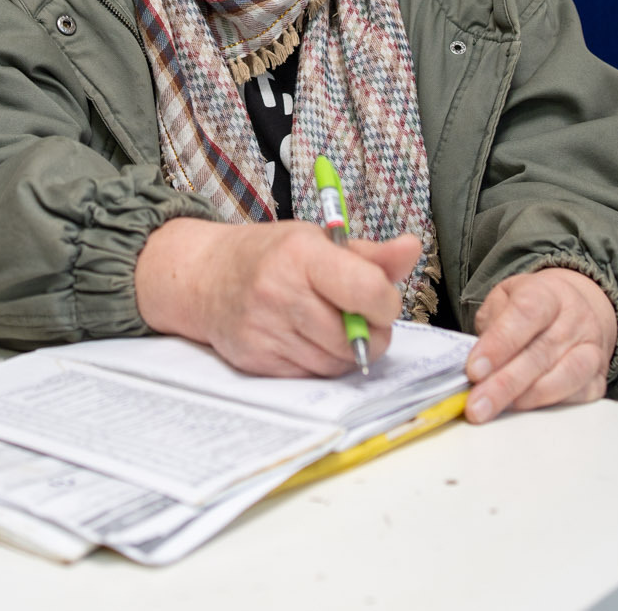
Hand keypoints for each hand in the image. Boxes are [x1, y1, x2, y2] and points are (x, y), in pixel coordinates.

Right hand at [135, 217, 421, 376]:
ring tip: (334, 327)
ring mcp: (265, 330)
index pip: (367, 290)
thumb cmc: (269, 256)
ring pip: (335, 362)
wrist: (204, 278)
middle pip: (355, 337)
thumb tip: (412, 248)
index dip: (386, 302)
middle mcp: (280, 292)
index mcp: (301, 254)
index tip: (381, 299)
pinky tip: (309, 341)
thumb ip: (370, 254)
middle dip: (371, 333)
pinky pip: (310, 376)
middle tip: (363, 319)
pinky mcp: (256, 360)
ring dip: (347, 352)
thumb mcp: (317, 241)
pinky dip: (320, 364)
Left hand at [464, 267, 616, 422]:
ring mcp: (592, 349)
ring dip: (527, 398)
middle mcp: (575, 319)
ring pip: (566, 376)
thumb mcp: (505, 299)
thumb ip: (490, 325)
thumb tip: (475, 365)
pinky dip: (550, 407)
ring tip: (495, 410)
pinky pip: (579, 397)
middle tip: (476, 405)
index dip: (499, 343)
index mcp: (548, 293)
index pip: (526, 314)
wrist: (578, 308)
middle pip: (541, 353)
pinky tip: (523, 412)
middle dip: (504, 384)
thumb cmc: (531, 308)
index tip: (474, 370)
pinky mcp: (598, 378)